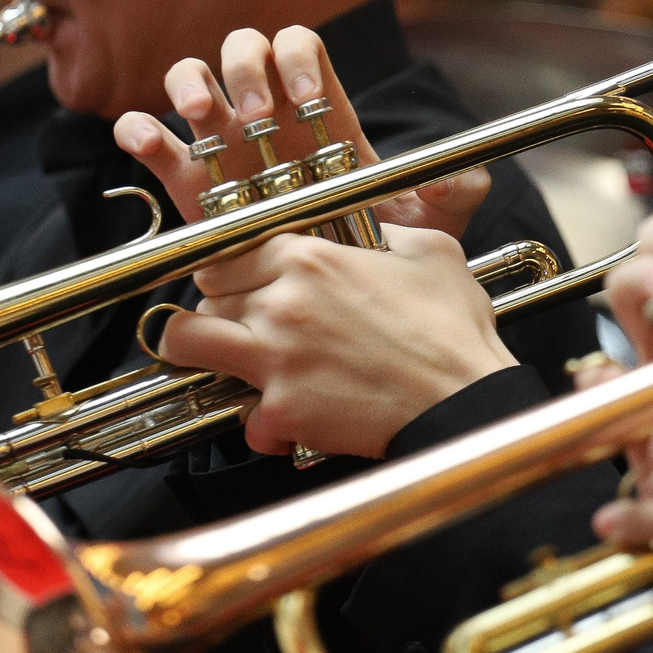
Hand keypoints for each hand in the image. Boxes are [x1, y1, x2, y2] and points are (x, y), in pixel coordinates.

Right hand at [111, 25, 489, 239]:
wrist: (341, 301)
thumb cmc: (380, 251)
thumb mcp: (431, 225)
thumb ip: (457, 195)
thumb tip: (459, 179)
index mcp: (318, 112)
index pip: (300, 48)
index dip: (297, 59)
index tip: (306, 98)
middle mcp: (267, 118)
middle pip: (243, 51)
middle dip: (246, 71)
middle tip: (259, 117)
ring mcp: (223, 145)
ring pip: (192, 81)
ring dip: (192, 86)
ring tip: (202, 116)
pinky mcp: (189, 184)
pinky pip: (155, 142)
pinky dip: (140, 131)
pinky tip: (146, 141)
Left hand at [151, 223, 518, 459]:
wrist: (465, 401)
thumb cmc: (453, 332)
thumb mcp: (430, 254)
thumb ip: (386, 234)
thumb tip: (373, 233)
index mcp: (311, 258)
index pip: (227, 250)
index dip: (234, 265)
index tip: (243, 279)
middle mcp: (281, 302)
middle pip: (206, 294)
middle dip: (222, 307)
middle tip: (247, 322)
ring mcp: (274, 357)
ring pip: (188, 342)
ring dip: (205, 350)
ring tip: (231, 360)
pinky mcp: (281, 408)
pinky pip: (241, 413)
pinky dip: (260, 419)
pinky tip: (288, 415)